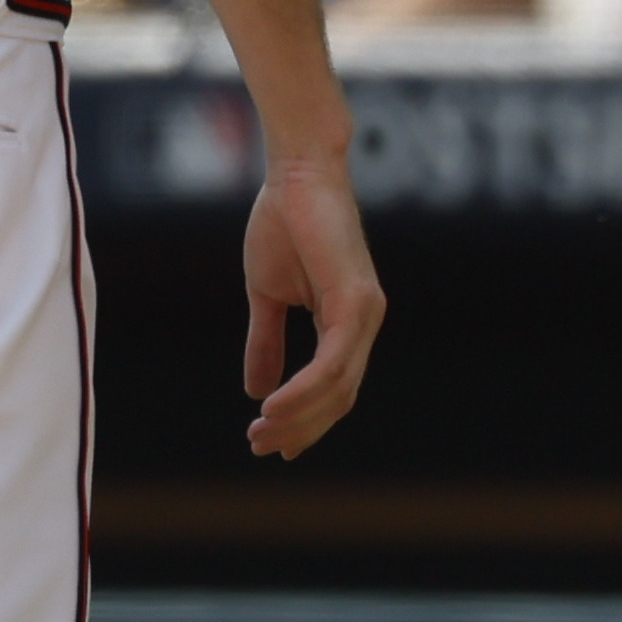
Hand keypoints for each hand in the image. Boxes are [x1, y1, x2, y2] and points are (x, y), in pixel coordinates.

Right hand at [237, 151, 382, 458]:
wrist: (294, 175)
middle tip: (260, 446)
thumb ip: (266, 342)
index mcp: (347, 322)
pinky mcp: (356, 301)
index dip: (307, 421)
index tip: (275, 444)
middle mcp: (365, 322)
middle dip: (300, 429)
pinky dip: (303, 391)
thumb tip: (255, 390)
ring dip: (298, 417)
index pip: (335, 388)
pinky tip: (273, 406)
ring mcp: (365, 313)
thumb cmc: (283, 224)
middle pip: (340, 398)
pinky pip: (332, 364)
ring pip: (338, 388)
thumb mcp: (267, 296)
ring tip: (260, 432)